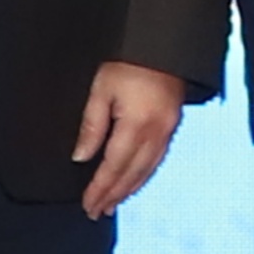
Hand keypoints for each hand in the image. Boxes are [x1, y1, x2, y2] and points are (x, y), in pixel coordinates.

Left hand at [75, 60, 190, 216]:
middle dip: (114, 195)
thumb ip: (92, 125)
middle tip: (97, 211)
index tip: (88, 204)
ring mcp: (168, 130)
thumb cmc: (129, 61)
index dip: (100, 188)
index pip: (114, 167)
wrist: (162, 43)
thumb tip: (81, 157)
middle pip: (132, 174)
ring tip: (113, 203)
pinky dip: (143, 175)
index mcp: (137, 125)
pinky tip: (134, 180)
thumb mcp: (101, 89)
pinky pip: (157, 159)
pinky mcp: (172, 124)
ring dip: (129, 189)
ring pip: (147, 170)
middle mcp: (156, 133)